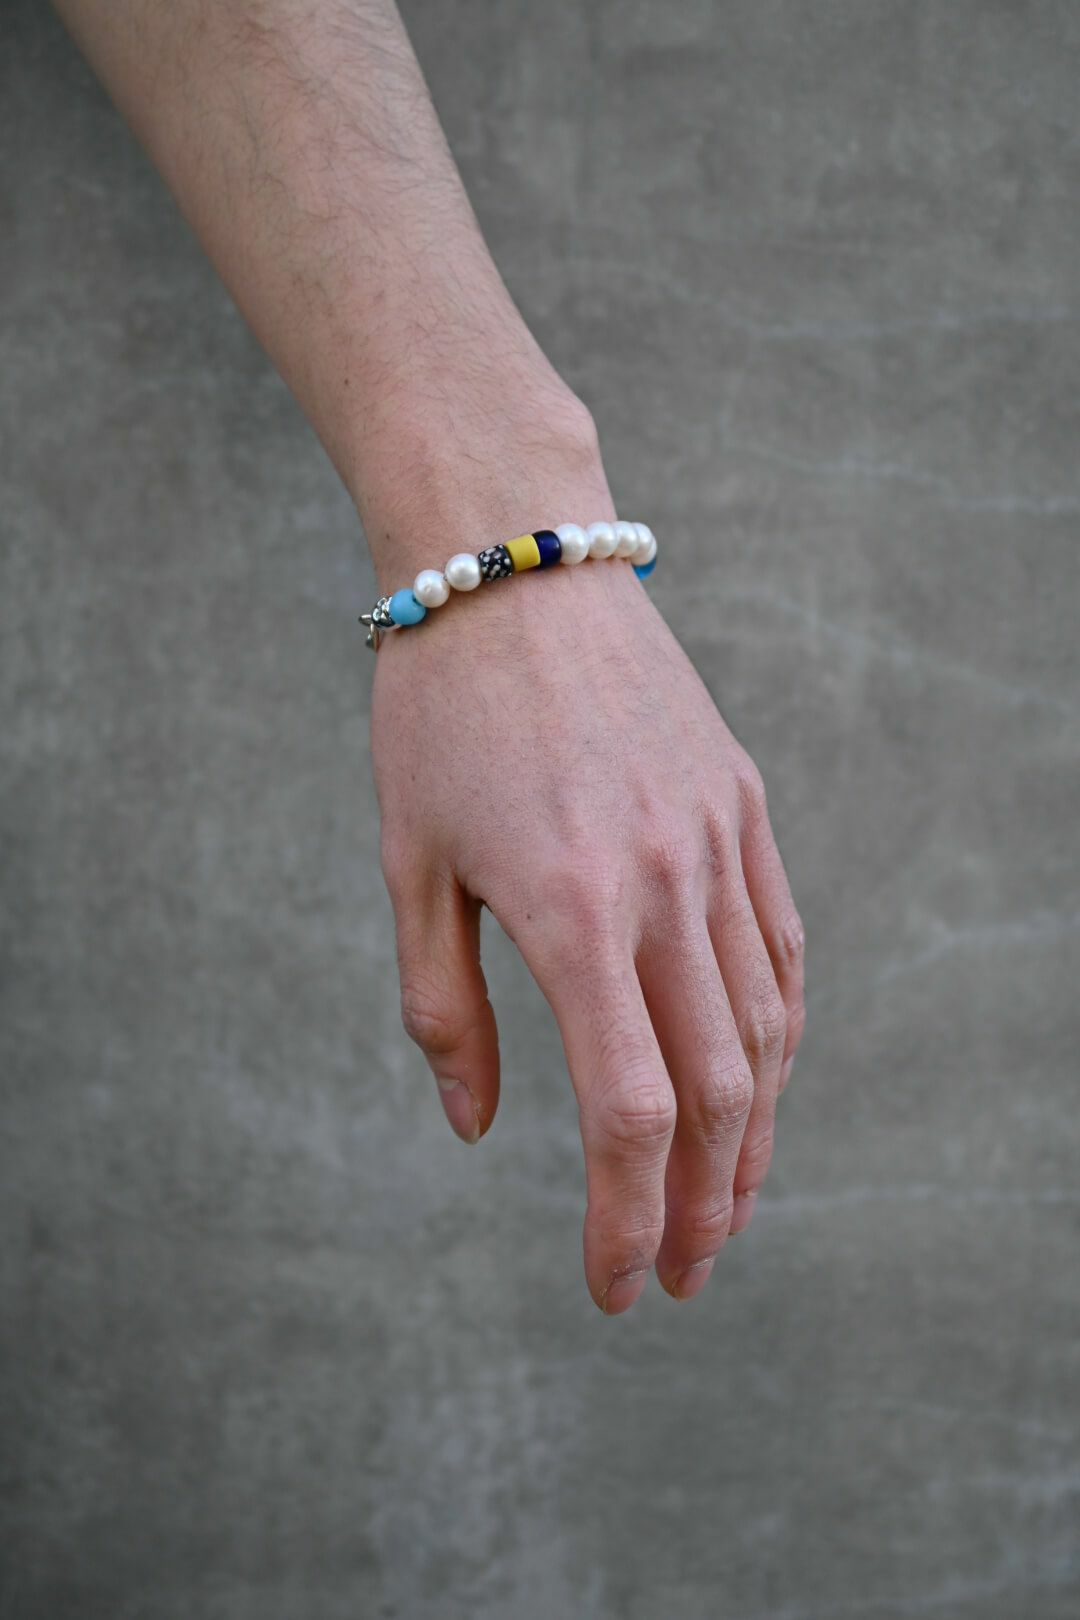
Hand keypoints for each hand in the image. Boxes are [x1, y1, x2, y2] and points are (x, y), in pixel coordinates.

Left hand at [370, 454, 804, 1313]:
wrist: (514, 563)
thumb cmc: (437, 713)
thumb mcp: (410, 863)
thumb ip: (444, 1007)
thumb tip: (480, 1129)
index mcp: (570, 907)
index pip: (626, 1111)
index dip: (626, 1218)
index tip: (615, 1286)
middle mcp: (665, 882)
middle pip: (719, 1091)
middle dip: (705, 1206)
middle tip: (683, 1274)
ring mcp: (719, 841)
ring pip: (765, 1028)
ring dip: (754, 1136)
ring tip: (728, 1206)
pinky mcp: (743, 806)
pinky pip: (781, 948)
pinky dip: (776, 1035)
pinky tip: (757, 1083)